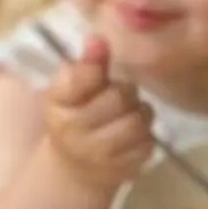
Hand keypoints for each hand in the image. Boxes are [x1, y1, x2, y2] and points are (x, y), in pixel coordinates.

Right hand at [42, 35, 153, 196]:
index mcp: (59, 107)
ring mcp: (100, 155)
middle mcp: (75, 133)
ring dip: (139, 114)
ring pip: (138, 121)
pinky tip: (133, 137)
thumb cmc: (73, 117)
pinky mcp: (124, 168)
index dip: (97, 71)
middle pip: (119, 97)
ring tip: (129, 115)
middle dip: (125, 93)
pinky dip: (145, 137)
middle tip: (119, 97)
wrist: (74, 167)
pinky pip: (148, 143)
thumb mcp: (69, 91)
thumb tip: (98, 40)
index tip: (98, 76)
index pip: (86, 76)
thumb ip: (85, 65)